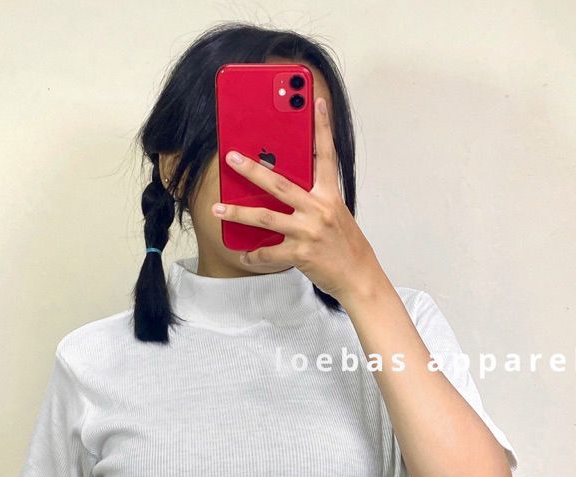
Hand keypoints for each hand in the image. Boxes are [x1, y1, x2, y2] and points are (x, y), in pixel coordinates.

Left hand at [211, 96, 382, 302]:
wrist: (358, 277)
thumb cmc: (346, 247)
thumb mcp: (337, 216)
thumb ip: (315, 201)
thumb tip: (288, 192)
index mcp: (330, 195)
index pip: (326, 155)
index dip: (321, 126)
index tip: (314, 100)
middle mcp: (319, 209)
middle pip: (279, 184)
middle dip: (252, 170)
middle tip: (231, 158)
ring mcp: (308, 231)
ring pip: (266, 217)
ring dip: (238, 213)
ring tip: (218, 210)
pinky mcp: (300, 253)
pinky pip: (269, 253)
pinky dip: (253, 256)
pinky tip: (243, 255)